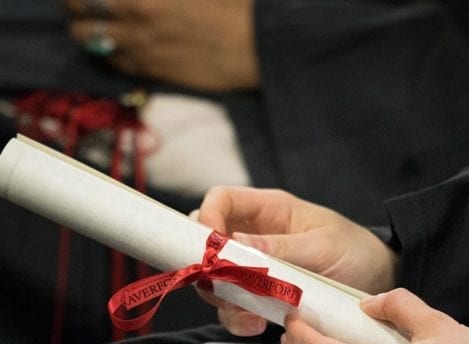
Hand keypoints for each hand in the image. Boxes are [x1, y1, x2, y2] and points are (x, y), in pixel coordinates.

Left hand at [63, 0, 258, 91]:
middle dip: (75, 3)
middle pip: (77, 8)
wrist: (251, 48)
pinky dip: (107, 52)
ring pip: (87, 39)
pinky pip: (113, 62)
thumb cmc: (228, 4)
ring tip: (98, 24)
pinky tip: (118, 45)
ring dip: (87, 29)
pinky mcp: (150, 70)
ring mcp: (138, 46)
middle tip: (88, 1)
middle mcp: (131, 15)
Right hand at [193, 186, 397, 335]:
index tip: (211, 251)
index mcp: (269, 210)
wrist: (378, 281)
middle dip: (209, 268)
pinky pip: (236, 306)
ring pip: (217, 279)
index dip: (207, 219)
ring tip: (248, 315)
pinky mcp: (263, 294)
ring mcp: (256, 267)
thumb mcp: (322, 246)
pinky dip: (239, 318)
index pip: (221, 201)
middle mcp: (256, 236)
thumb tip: (233, 244)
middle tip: (224, 288)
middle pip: (209, 244)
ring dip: (224, 299)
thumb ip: (279, 247)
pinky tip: (257, 326)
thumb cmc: (356, 251)